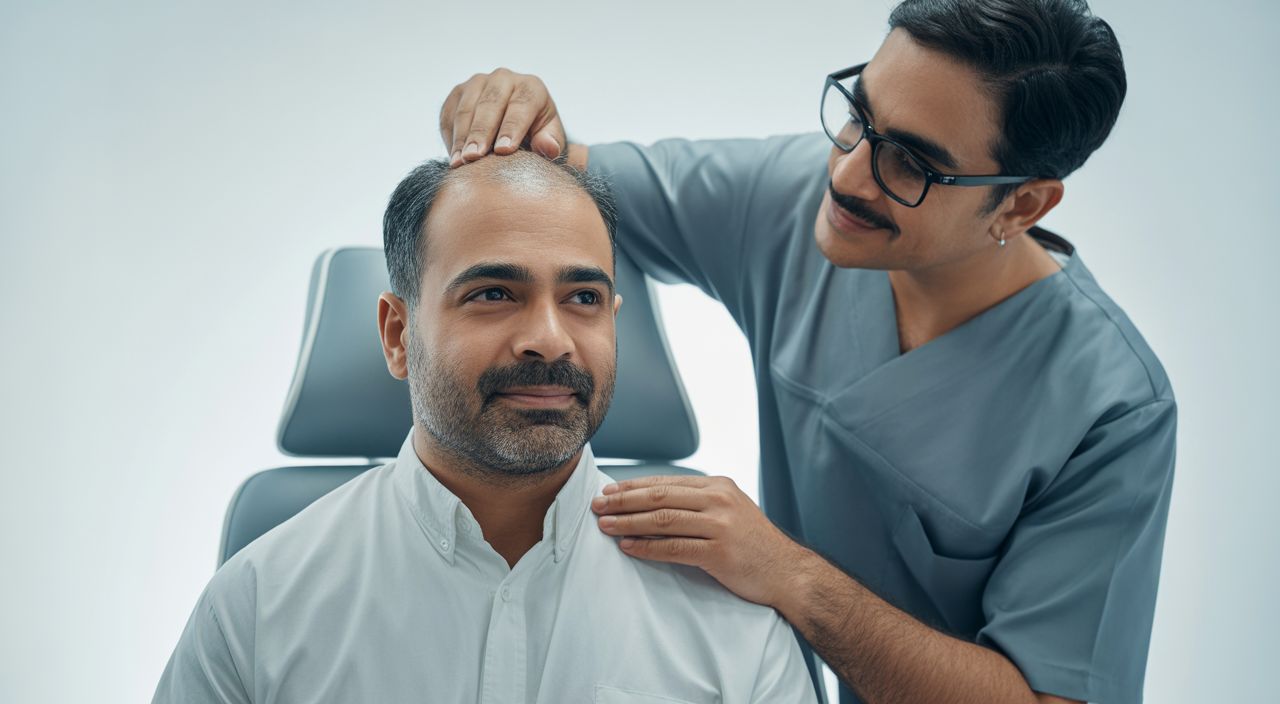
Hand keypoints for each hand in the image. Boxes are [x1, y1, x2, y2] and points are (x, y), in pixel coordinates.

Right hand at [439, 68, 566, 166]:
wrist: (516, 124)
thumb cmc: (537, 133)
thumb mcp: (549, 137)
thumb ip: (551, 142)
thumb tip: (548, 147)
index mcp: (531, 87)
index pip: (521, 105)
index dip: (512, 128)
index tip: (503, 151)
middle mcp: (504, 78)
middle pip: (490, 104)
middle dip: (481, 133)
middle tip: (475, 158)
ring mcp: (478, 83)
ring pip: (466, 108)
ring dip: (462, 137)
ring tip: (460, 162)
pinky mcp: (458, 92)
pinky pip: (449, 113)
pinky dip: (450, 136)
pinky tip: (453, 157)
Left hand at [591, 475, 812, 607]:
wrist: (787, 572)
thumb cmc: (753, 544)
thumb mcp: (730, 510)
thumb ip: (699, 502)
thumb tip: (653, 502)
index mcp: (719, 485)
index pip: (666, 482)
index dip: (634, 486)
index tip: (609, 490)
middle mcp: (719, 499)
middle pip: (659, 496)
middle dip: (624, 500)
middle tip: (598, 505)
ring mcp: (720, 525)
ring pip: (662, 519)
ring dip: (628, 522)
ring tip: (606, 526)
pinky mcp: (718, 552)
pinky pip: (673, 548)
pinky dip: (646, 547)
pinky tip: (628, 547)